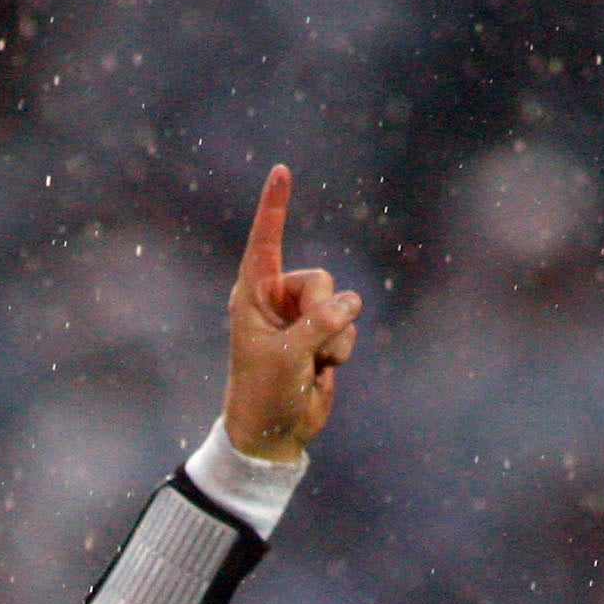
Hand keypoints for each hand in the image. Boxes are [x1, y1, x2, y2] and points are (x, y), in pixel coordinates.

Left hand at [222, 167, 360, 462]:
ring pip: (342, 304)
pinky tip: (322, 370)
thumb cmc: (264, 393)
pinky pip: (350, 326)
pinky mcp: (325, 334)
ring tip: (312, 363)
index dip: (275, 206)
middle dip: (322, 314)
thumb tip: (351, 305)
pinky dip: (342, 350)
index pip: (266, 241)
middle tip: (303, 346)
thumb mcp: (287, 356)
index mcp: (252, 294)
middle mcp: (278, 299)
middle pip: (321, 280)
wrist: (274, 433)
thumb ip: (318, 324)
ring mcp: (303, 316)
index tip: (281, 170)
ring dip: (335, 338)